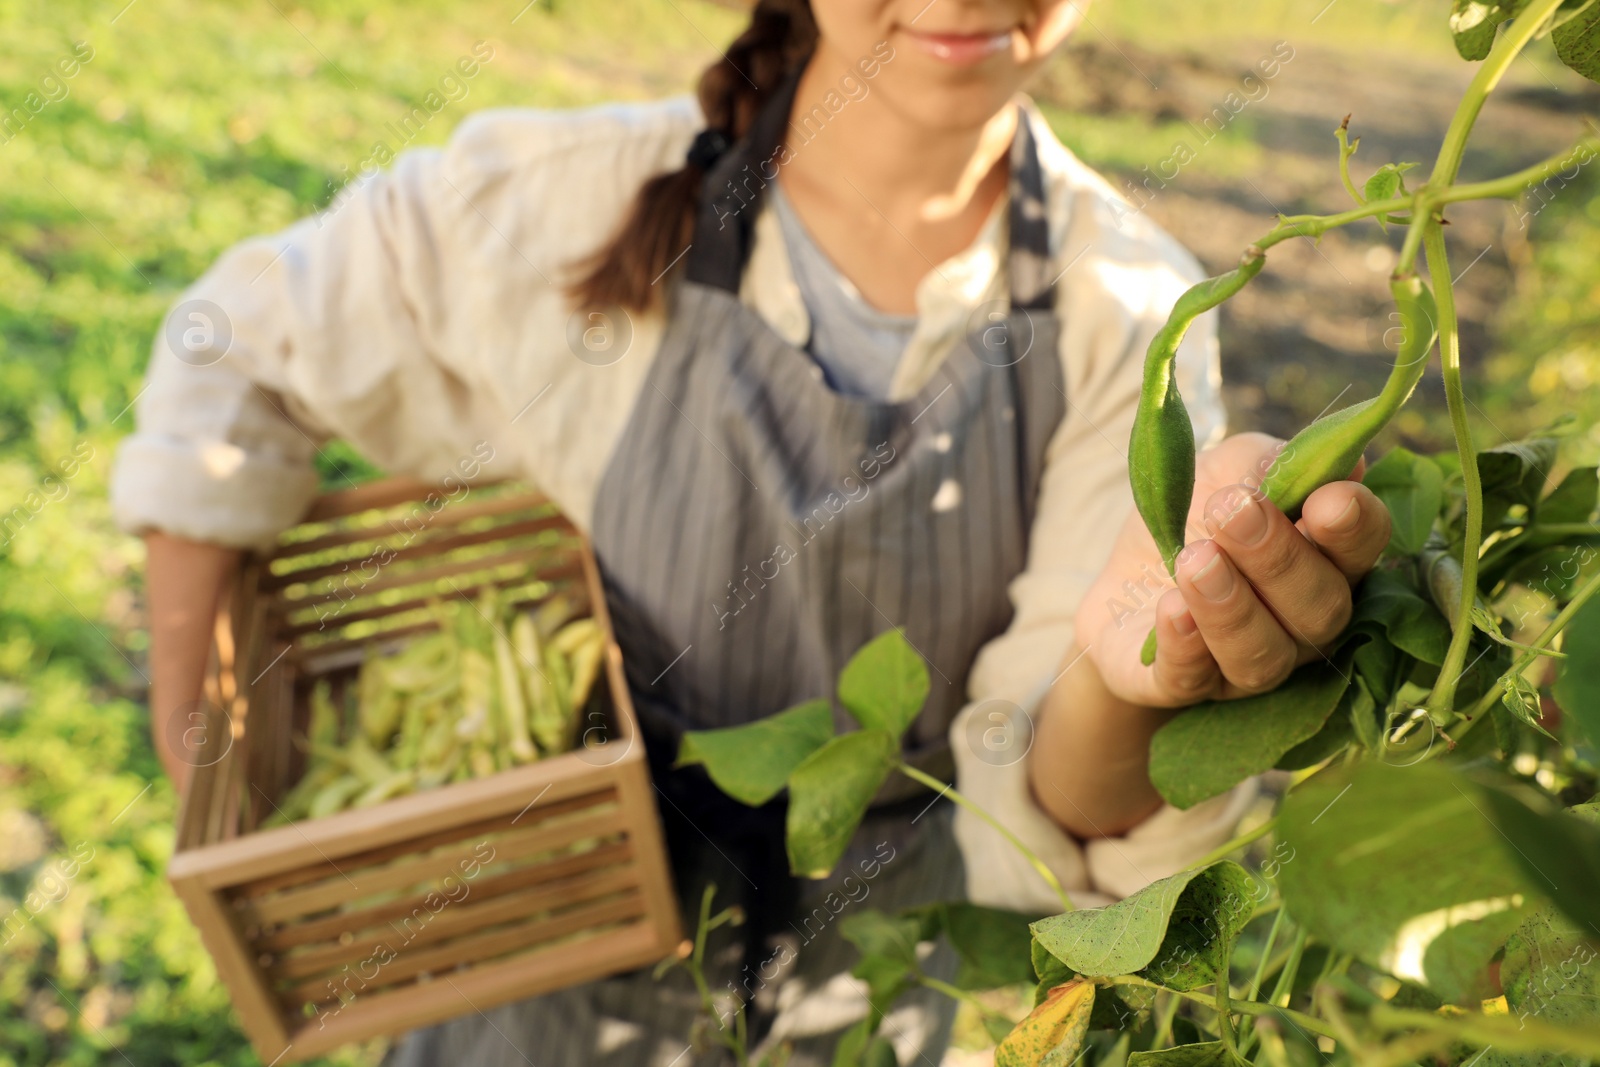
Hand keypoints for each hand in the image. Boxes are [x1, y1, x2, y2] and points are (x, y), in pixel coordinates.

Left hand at [1078, 432, 1391, 706]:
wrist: (1120, 575)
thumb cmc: (1191, 514)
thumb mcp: (1221, 470)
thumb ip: (1267, 463)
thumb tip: (1339, 463)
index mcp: (1326, 561)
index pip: (1361, 550)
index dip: (1353, 528)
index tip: (1330, 500)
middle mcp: (1301, 625)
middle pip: (1320, 608)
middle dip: (1277, 557)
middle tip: (1232, 509)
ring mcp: (1246, 666)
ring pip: (1263, 655)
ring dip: (1231, 607)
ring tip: (1195, 559)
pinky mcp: (1183, 685)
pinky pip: (1192, 679)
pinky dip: (1184, 645)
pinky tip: (1171, 609)